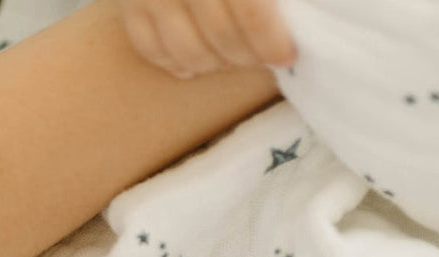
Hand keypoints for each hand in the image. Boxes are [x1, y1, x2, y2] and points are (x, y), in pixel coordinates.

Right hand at [119, 0, 296, 77]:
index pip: (250, 12)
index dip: (272, 42)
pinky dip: (174, 62)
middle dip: (247, 57)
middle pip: (221, 36)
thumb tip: (291, 10)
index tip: (286, 55)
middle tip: (261, 58)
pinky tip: (195, 64)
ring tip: (230, 58)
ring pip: (186, 50)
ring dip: (215, 64)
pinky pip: (148, 46)